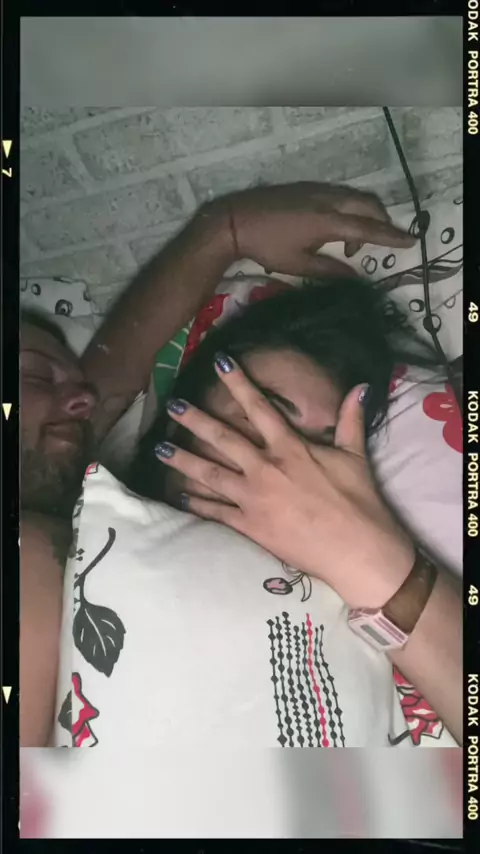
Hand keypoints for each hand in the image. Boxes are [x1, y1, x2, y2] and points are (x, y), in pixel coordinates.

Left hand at [155, 357, 415, 608]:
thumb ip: (351, 419)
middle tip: (172, 405)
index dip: (238, 382)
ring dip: (182, 461)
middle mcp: (265, 468)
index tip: (219, 362)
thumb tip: (361, 386)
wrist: (356, 551)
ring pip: (209, 474)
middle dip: (195, 420)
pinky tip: (178, 496)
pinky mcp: (249, 526)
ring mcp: (253, 498)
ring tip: (158, 450)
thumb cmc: (359, 503)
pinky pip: (216, 512)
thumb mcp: (356, 456)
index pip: (259, 407)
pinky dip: (195, 505)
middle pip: (222, 438)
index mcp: (290, 447)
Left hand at [202, 182, 415, 277]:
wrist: (235, 220)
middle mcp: (328, 199)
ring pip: (355, 196)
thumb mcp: (298, 265)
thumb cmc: (265, 246)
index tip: (410, 242)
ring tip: (350, 243)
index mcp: (328, 221)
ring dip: (364, 215)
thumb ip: (330, 270)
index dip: (391, 236)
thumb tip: (355, 277)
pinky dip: (349, 208)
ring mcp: (318, 189)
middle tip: (380, 243)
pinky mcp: (308, 187)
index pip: (369, 229)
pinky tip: (334, 228)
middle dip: (381, 222)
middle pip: (369, 204)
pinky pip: (341, 193)